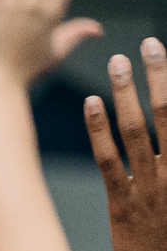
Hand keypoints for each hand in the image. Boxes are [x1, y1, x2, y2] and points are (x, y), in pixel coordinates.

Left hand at [85, 38, 166, 250]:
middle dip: (158, 75)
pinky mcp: (122, 207)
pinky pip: (108, 160)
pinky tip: (92, 103)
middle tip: (148, 44)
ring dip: (126, 92)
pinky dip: (99, 130)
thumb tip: (161, 150)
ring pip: (136, 129)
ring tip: (118, 61)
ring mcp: (149, 188)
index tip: (166, 58)